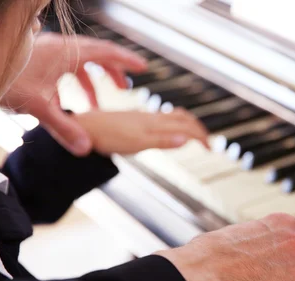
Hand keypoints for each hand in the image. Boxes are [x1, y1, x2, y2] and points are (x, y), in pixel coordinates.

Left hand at [0, 33, 147, 155]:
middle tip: (126, 88)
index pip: (105, 53)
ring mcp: (48, 52)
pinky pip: (67, 68)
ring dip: (94, 81)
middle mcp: (59, 49)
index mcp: (65, 53)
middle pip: (96, 56)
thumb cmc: (7, 81)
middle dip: (113, 72)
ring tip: (101, 103)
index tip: (142, 67)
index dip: (126, 60)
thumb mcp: (40, 107)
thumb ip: (65, 129)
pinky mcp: (39, 59)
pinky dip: (77, 84)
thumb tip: (86, 148)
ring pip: (81, 62)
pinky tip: (75, 104)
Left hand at [72, 108, 208, 154]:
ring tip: (193, 136)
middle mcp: (152, 117)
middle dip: (198, 130)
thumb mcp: (137, 143)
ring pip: (172, 117)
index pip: (186, 126)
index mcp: (155, 123)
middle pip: (183, 119)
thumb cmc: (108, 137)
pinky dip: (172, 125)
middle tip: (207, 144)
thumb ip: (162, 141)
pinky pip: (160, 119)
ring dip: (186, 126)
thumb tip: (187, 140)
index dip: (201, 137)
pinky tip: (166, 131)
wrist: (84, 128)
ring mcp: (142, 117)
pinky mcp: (133, 119)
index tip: (211, 149)